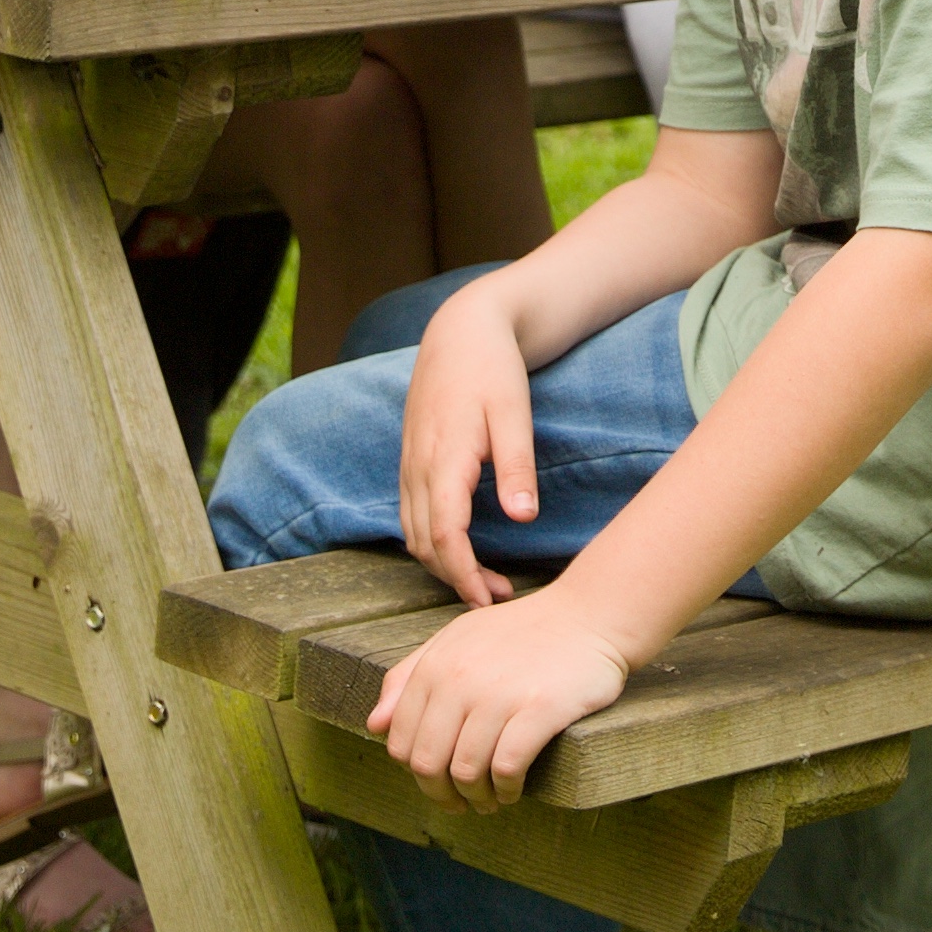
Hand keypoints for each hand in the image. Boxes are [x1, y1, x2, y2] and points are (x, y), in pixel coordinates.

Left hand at [366, 593, 634, 806]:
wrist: (588, 616)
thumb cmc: (520, 634)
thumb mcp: (456, 641)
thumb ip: (409, 677)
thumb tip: (374, 725)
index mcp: (435, 665)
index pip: (401, 743)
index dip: (417, 774)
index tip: (439, 783)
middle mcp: (460, 679)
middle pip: (429, 765)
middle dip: (443, 795)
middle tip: (464, 803)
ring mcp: (499, 695)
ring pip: (467, 772)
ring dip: (478, 797)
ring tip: (492, 799)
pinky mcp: (538, 709)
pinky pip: (507, 768)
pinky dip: (507, 789)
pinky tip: (514, 788)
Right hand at [394, 282, 542, 607]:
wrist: (460, 330)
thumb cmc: (493, 369)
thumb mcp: (513, 414)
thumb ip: (517, 468)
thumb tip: (524, 520)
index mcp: (443, 459)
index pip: (444, 537)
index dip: (465, 576)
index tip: (491, 601)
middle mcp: (417, 467)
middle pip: (424, 545)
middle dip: (458, 579)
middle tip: (499, 596)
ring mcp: (408, 464)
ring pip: (412, 534)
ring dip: (443, 564)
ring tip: (485, 579)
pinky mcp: (410, 461)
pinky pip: (410, 516)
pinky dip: (431, 542)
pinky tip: (461, 546)